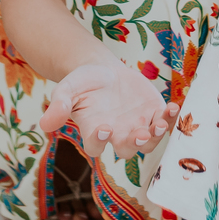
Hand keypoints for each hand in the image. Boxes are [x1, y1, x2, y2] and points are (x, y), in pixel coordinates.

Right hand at [40, 57, 179, 159]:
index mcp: (95, 131)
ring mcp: (137, 127)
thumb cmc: (82, 82)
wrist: (103, 70)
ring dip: (156, 135)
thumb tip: (44, 125)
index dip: (99, 140)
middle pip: (127, 149)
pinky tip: (174, 106)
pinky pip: (164, 122)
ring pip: (149, 141)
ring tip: (160, 123)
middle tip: (137, 133)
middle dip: (134, 143)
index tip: (104, 126)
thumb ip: (59, 105)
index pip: (96, 145)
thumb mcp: (67, 89)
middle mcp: (117, 135)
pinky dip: (170, 117)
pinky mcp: (153, 114)